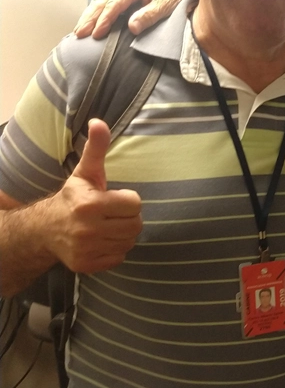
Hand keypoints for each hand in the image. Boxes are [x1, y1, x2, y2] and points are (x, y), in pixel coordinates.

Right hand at [48, 119, 142, 272]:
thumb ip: (96, 148)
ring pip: (129, 242)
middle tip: (113, 214)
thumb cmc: (73, 197)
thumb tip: (99, 122)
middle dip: (128, 217)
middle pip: (135, 225)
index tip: (114, 198)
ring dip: (123, 234)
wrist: (44, 229)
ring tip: (108, 226)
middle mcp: (87, 229)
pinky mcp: (86, 265)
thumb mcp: (85, 171)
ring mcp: (86, 250)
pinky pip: (119, 257)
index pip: (135, 204)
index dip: (127, 200)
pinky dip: (115, 250)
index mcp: (90, 204)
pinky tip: (102, 240)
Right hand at [74, 0, 195, 39]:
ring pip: (102, 1)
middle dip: (90, 17)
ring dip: (90, 16)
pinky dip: (98, 14)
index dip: (104, 18)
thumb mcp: (166, 6)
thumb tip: (131, 27)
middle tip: (79, 33)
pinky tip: (91, 24)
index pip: (115, 2)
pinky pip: (108, 4)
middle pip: (103, 0)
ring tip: (79, 31)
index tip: (97, 33)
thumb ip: (149, 16)